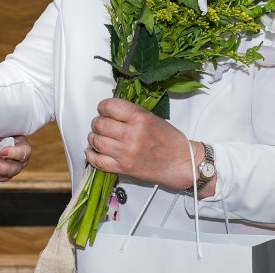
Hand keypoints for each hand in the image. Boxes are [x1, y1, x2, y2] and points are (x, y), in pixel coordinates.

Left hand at [0, 136, 31, 182]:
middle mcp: (20, 161)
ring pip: (4, 176)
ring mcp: (12, 170)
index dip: (14, 153)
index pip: (24, 151)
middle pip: (14, 168)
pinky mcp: (3, 176)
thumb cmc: (0, 133)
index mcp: (23, 146)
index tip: (1, 152)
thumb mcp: (1, 130)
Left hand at [84, 98, 206, 192]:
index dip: (103, 106)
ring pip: (96, 141)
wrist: (182, 163)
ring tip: (99, 136)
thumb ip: (130, 113)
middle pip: (99, 124)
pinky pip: (98, 161)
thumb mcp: (152, 118)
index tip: (103, 109)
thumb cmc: (170, 141)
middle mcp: (132, 135)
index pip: (110, 106)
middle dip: (97, 122)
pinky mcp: (124, 168)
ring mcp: (126, 153)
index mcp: (140, 119)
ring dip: (94, 137)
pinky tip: (93, 150)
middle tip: (101, 123)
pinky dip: (92, 155)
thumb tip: (110, 110)